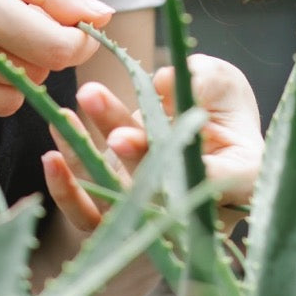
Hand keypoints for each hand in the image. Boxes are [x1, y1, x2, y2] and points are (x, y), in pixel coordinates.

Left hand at [41, 53, 263, 232]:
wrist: (185, 120)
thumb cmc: (212, 100)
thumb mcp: (218, 81)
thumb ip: (205, 79)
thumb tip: (165, 82)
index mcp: (239, 176)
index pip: (228, 181)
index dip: (207, 174)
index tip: (183, 153)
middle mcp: (195, 205)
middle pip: (166, 190)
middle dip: (141, 163)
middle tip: (119, 137)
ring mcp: (151, 215)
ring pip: (119, 200)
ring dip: (95, 159)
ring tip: (73, 116)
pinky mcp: (113, 216)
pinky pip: (85, 211)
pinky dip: (67, 180)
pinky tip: (56, 137)